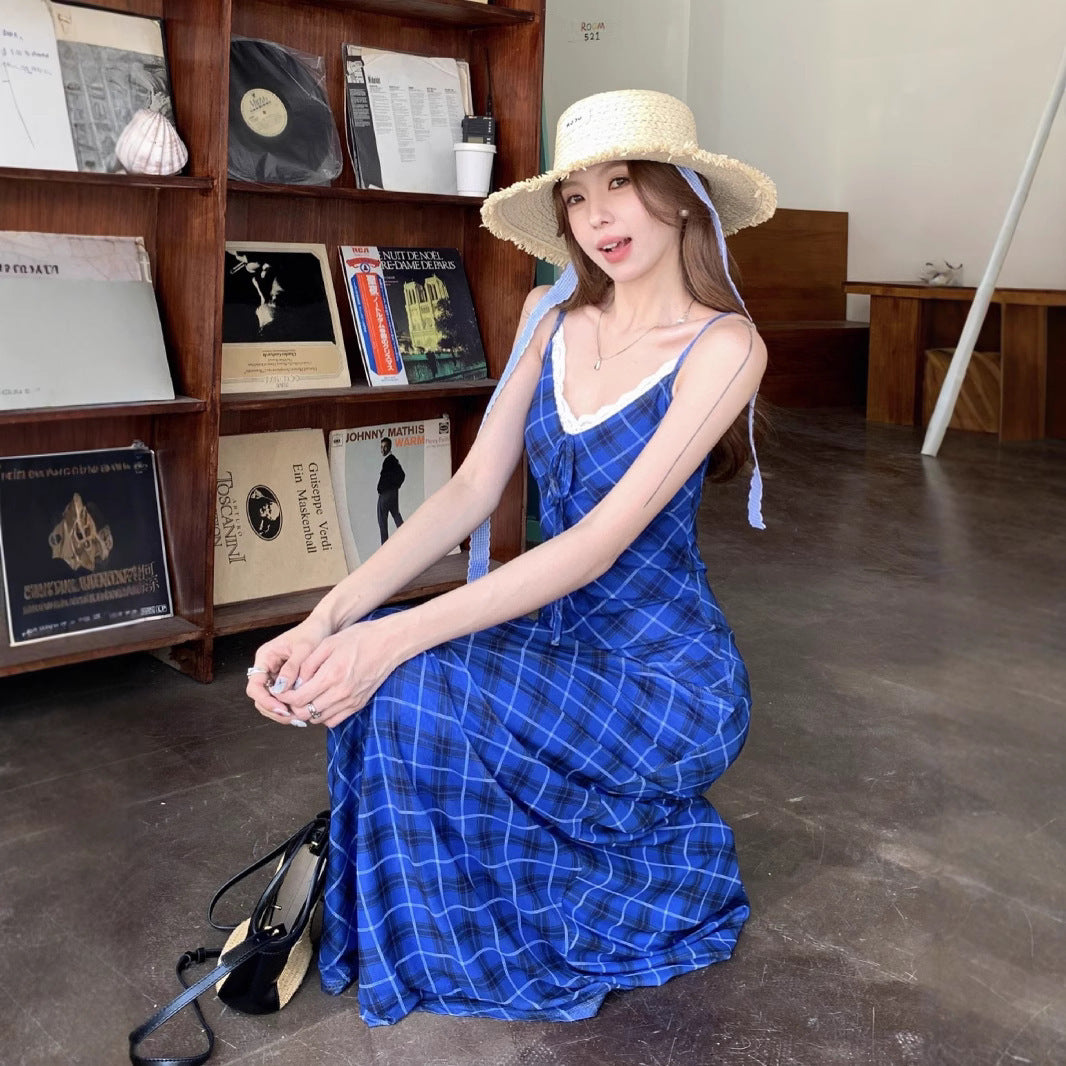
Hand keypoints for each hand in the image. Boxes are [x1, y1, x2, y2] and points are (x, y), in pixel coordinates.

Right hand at [246, 615, 331, 724]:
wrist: (323, 627)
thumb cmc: (312, 633)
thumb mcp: (303, 649)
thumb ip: (291, 668)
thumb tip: (280, 689)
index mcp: (265, 657)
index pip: (255, 685)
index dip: (265, 700)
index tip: (282, 708)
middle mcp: (266, 667)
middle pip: (260, 697)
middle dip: (274, 710)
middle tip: (292, 718)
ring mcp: (274, 674)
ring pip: (270, 700)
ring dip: (281, 711)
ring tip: (299, 718)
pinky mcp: (285, 680)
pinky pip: (282, 697)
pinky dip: (289, 706)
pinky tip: (302, 711)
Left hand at [270, 615, 404, 729]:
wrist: (389, 643)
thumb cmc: (359, 638)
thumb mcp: (328, 644)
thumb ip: (308, 664)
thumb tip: (294, 682)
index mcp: (330, 676)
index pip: (297, 699)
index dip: (283, 697)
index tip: (279, 691)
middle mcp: (340, 693)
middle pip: (305, 713)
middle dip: (292, 707)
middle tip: (288, 696)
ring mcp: (351, 701)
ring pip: (318, 719)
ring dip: (307, 712)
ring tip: (304, 698)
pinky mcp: (358, 704)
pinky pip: (334, 720)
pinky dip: (323, 715)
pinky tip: (321, 702)